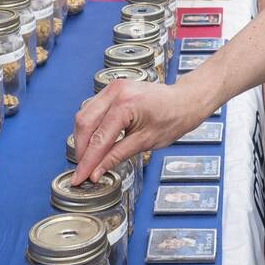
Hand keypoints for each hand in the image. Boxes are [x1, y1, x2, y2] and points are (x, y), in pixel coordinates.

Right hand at [71, 78, 212, 183]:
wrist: (185, 101)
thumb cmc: (173, 118)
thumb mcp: (145, 142)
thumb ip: (117, 155)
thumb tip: (96, 171)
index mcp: (125, 104)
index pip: (99, 138)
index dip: (87, 161)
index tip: (79, 177)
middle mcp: (116, 91)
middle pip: (84, 123)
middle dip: (81, 149)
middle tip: (82, 170)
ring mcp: (113, 87)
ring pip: (84, 114)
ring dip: (83, 138)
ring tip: (88, 158)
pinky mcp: (113, 89)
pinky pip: (92, 108)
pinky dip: (90, 126)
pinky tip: (94, 141)